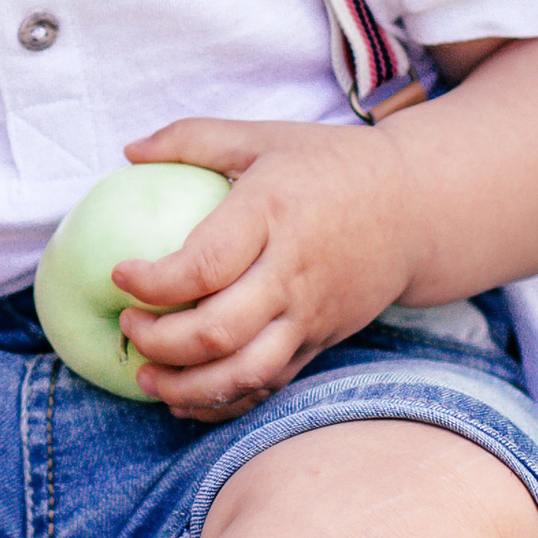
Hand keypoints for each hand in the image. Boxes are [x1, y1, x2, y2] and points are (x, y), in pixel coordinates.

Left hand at [107, 116, 413, 417]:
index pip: (205, 265)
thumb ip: (192, 138)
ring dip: (186, 387)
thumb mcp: (264, 136)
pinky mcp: (321, 342)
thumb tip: (129, 151)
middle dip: (160, 342)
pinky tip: (186, 396)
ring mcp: (310, 315)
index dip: (154, 282)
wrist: (416, 208)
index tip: (121, 276)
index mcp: (273, 214)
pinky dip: (224, 401)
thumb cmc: (329, 166)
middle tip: (128, 326)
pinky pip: (269, 384)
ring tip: (146, 376)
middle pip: (219, 331)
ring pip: (244, 373)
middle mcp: (293, 272)